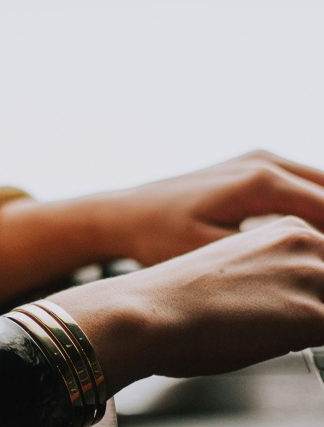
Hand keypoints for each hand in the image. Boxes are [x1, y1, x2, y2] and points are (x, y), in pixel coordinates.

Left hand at [0, 151, 323, 312]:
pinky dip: (316, 214)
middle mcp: (266, 162)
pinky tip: (314, 247)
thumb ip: (267, 256)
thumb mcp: (212, 255)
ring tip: (319, 264)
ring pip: (320, 188)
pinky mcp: (254, 169)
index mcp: (262, 182)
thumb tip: (307, 265)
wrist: (122, 215)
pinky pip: (303, 189)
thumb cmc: (157, 237)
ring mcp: (260, 161)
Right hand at [52, 216, 323, 393]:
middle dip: (319, 310)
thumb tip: (298, 313)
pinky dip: (315, 347)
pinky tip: (282, 350)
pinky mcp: (309, 314)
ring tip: (280, 339)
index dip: (316, 295)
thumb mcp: (236, 273)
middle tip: (291, 330)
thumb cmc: (174, 302)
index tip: (304, 308)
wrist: (147, 312)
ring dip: (315, 326)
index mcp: (286, 229)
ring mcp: (309, 276)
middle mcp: (304, 242)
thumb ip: (277, 282)